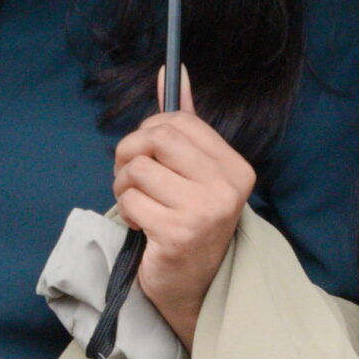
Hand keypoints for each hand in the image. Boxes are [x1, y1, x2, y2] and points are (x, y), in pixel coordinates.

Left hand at [110, 70, 253, 345]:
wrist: (193, 287)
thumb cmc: (189, 221)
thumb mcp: (193, 171)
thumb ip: (184, 122)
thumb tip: (172, 71)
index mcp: (235, 167)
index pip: (178, 121)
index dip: (150, 132)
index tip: (147, 154)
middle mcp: (227, 187)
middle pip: (156, 137)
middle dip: (129, 153)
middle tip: (130, 177)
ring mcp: (204, 211)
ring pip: (137, 168)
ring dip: (124, 186)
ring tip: (138, 204)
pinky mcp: (177, 234)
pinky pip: (130, 199)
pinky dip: (126, 210)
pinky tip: (141, 225)